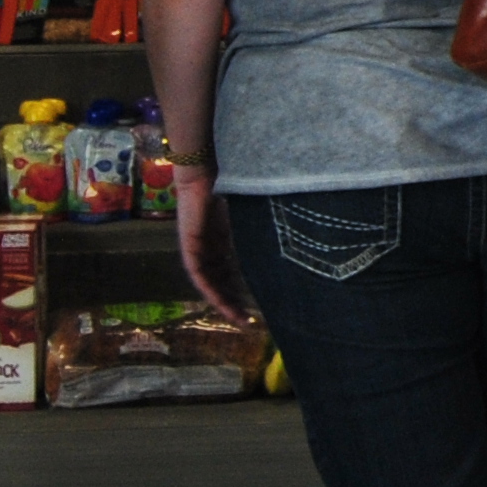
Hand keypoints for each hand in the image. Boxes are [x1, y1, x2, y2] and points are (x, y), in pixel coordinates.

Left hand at [174, 177, 250, 322]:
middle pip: (221, 280)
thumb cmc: (231, 180)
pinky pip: (198, 273)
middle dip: (235, 301)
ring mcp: (198, 246)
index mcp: (223, 237)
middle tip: (249, 320)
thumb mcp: (251, 209)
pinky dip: (209, 288)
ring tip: (238, 317)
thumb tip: (297, 231)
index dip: (242, 287)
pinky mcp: (189, 245)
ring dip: (222, 300)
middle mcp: (210, 245)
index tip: (257, 303)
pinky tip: (220, 301)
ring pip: (210, 281)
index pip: (231, 269)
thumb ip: (261, 223)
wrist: (206, 166)